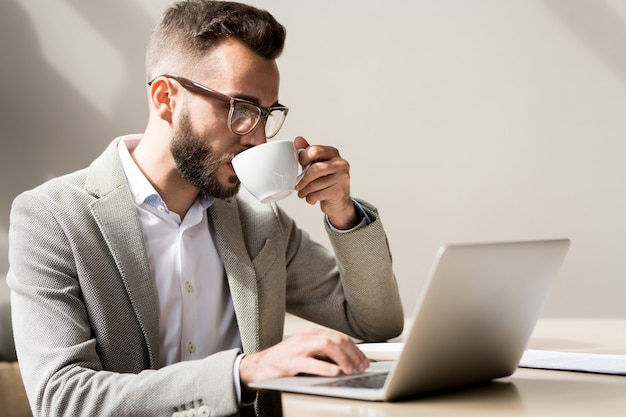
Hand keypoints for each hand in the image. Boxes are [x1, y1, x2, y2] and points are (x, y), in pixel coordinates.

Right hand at [239, 328, 369, 386]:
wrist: (259, 366)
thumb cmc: (284, 361)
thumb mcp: (308, 354)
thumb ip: (325, 355)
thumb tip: (347, 362)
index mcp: (312, 334)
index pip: (340, 337)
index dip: (355, 349)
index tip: (365, 361)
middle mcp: (307, 338)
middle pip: (336, 339)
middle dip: (353, 354)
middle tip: (361, 367)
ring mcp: (298, 348)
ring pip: (327, 345)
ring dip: (343, 358)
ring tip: (350, 370)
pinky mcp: (290, 362)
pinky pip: (310, 362)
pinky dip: (325, 367)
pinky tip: (335, 372)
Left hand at [293, 136, 357, 228]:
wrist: (339, 201)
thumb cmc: (326, 180)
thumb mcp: (316, 164)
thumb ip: (307, 153)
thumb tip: (298, 140)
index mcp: (333, 153)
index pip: (314, 151)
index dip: (302, 159)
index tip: (299, 167)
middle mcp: (340, 163)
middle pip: (315, 169)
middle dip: (303, 179)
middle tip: (297, 185)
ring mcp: (342, 177)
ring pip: (315, 184)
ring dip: (304, 191)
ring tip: (302, 193)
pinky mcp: (340, 191)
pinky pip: (318, 194)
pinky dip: (310, 198)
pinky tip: (311, 198)